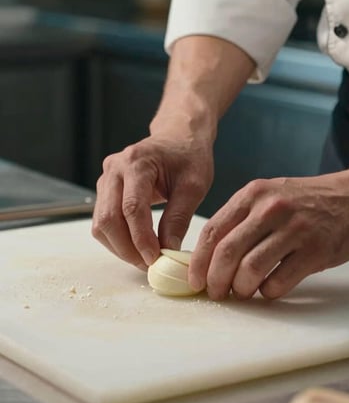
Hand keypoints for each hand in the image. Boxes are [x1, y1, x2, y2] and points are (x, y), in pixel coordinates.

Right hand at [92, 132, 213, 268]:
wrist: (178, 138)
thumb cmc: (189, 156)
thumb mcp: (194, 186)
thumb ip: (179, 218)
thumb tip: (168, 251)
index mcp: (137, 162)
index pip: (132, 208)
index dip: (142, 239)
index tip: (156, 259)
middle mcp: (114, 169)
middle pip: (108, 219)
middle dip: (127, 248)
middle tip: (150, 265)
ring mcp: (106, 179)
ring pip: (101, 224)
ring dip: (120, 247)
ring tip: (145, 258)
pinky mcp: (106, 191)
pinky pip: (103, 221)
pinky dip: (117, 239)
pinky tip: (138, 246)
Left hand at [188, 168, 348, 299]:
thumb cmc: (304, 201)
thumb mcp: (268, 196)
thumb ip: (240, 220)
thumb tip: (209, 256)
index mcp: (252, 194)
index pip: (213, 230)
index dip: (198, 260)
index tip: (194, 279)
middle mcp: (270, 209)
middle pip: (227, 252)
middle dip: (215, 280)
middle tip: (215, 293)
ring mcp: (294, 229)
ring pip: (250, 270)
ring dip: (241, 289)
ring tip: (243, 291)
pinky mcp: (315, 250)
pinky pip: (279, 282)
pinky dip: (268, 292)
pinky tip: (269, 288)